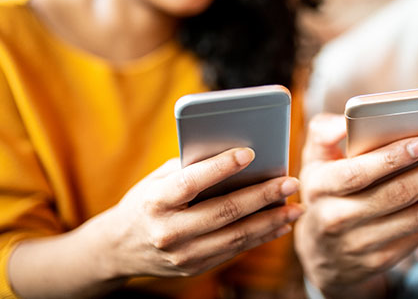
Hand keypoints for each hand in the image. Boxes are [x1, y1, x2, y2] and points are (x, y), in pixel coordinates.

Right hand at [98, 147, 302, 278]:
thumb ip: (191, 168)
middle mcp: (169, 231)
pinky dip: (260, 237)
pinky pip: (234, 251)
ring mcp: (183, 255)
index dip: (222, 167)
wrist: (118, 249)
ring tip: (295, 207)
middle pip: (223, 212)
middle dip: (262, 196)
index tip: (251, 152)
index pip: (192, 182)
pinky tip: (280, 224)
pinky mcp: (194, 269)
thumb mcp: (157, 180)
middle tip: (289, 182)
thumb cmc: (145, 202)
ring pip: (235, 237)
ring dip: (270, 221)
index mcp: (156, 202)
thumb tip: (236, 155)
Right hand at [294, 114, 417, 298]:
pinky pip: (417, 236)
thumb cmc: (324, 190)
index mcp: (319, 186)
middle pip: (397, 194)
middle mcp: (336, 218)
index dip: (391, 158)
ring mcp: (357, 244)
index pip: (358, 173)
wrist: (321, 252)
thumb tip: (345, 121)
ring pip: (414, 217)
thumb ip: (324, 132)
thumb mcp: (313, 159)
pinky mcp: (378, 262)